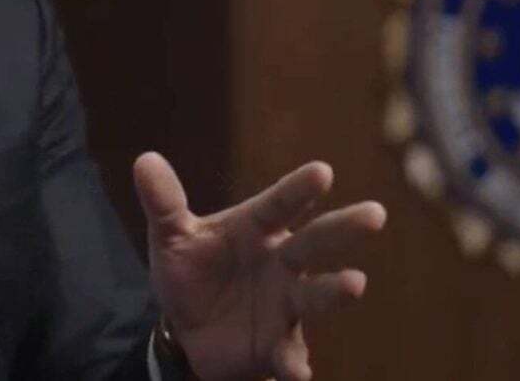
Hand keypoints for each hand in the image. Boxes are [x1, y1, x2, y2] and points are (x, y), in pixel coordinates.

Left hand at [133, 152, 385, 380]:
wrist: (187, 328)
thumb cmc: (191, 271)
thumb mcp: (172, 237)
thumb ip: (163, 203)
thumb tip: (144, 160)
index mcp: (257, 228)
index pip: (280, 204)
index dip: (299, 189)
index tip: (322, 171)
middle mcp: (282, 262)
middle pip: (314, 242)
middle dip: (343, 228)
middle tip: (374, 213)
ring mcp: (286, 304)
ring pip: (316, 296)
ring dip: (336, 291)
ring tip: (356, 283)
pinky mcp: (278, 345)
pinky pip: (289, 355)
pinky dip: (294, 364)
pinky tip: (299, 372)